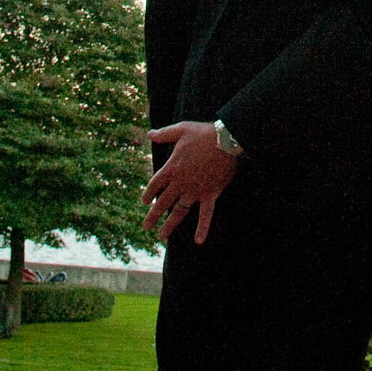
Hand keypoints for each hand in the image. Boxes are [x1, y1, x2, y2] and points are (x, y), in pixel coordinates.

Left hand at [142, 120, 238, 243]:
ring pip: (179, 212)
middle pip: (163, 202)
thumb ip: (164, 134)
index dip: (148, 194)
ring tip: (162, 236)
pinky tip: (198, 241)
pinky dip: (203, 228)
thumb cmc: (204, 133)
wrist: (227, 140)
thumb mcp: (181, 129)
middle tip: (146, 227)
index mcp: (172, 167)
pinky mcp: (210, 194)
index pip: (155, 184)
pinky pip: (206, 215)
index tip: (144, 203)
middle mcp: (181, 182)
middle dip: (153, 216)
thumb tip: (149, 133)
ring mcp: (195, 190)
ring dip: (170, 225)